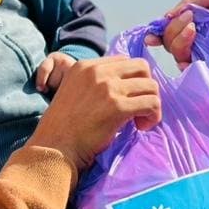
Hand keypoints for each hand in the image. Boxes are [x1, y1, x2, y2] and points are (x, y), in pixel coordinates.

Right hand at [26, 56, 160, 170]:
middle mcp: (97, 72)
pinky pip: (152, 103)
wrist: (55, 147)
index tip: (129, 98)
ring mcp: (108, 88)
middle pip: (142, 67)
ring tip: (140, 121)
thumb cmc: (64, 127)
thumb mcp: (74, 92)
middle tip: (140, 107)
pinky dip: (153, 116)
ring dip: (152, 104)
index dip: (132, 79)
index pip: (124, 61)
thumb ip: (95, 84)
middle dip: (146, 87)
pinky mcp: (118, 107)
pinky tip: (141, 127)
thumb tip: (125, 87)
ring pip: (151, 85)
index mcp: (85, 66)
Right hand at [157, 0, 208, 65]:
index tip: (153, 34)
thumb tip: (168, 16)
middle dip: (173, 34)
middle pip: (174, 44)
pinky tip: (196, 46)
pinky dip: (193, 59)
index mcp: (200, 17)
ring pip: (184, 56)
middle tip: (187, 22)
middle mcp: (204, 36)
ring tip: (193, 30)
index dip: (160, 32)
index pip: (173, 28)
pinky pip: (203, 66)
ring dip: (181, 45)